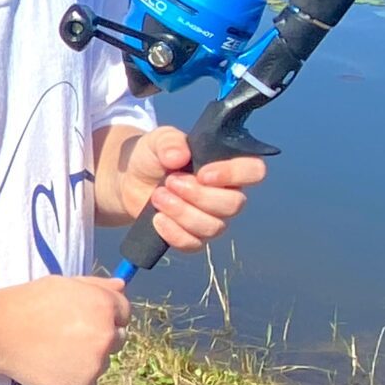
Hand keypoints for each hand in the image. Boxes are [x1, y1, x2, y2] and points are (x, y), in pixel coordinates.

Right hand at [0, 275, 129, 384]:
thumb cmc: (27, 303)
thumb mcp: (63, 284)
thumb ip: (96, 285)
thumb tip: (121, 286)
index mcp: (104, 307)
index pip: (125, 313)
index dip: (105, 314)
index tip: (84, 318)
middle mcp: (106, 336)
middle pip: (117, 339)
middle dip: (99, 337)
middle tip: (67, 335)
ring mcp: (95, 365)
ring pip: (102, 363)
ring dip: (86, 359)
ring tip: (54, 349)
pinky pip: (88, 384)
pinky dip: (74, 378)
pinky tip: (52, 365)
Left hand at [119, 126, 266, 252]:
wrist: (129, 178)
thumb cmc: (152, 157)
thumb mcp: (157, 140)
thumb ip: (170, 141)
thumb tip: (179, 156)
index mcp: (227, 166)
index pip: (254, 171)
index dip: (233, 175)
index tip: (203, 174)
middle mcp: (225, 194)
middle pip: (234, 205)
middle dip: (198, 195)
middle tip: (170, 181)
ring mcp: (211, 218)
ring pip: (213, 227)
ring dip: (182, 212)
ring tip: (158, 195)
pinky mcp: (192, 236)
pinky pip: (193, 244)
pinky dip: (173, 233)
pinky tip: (157, 218)